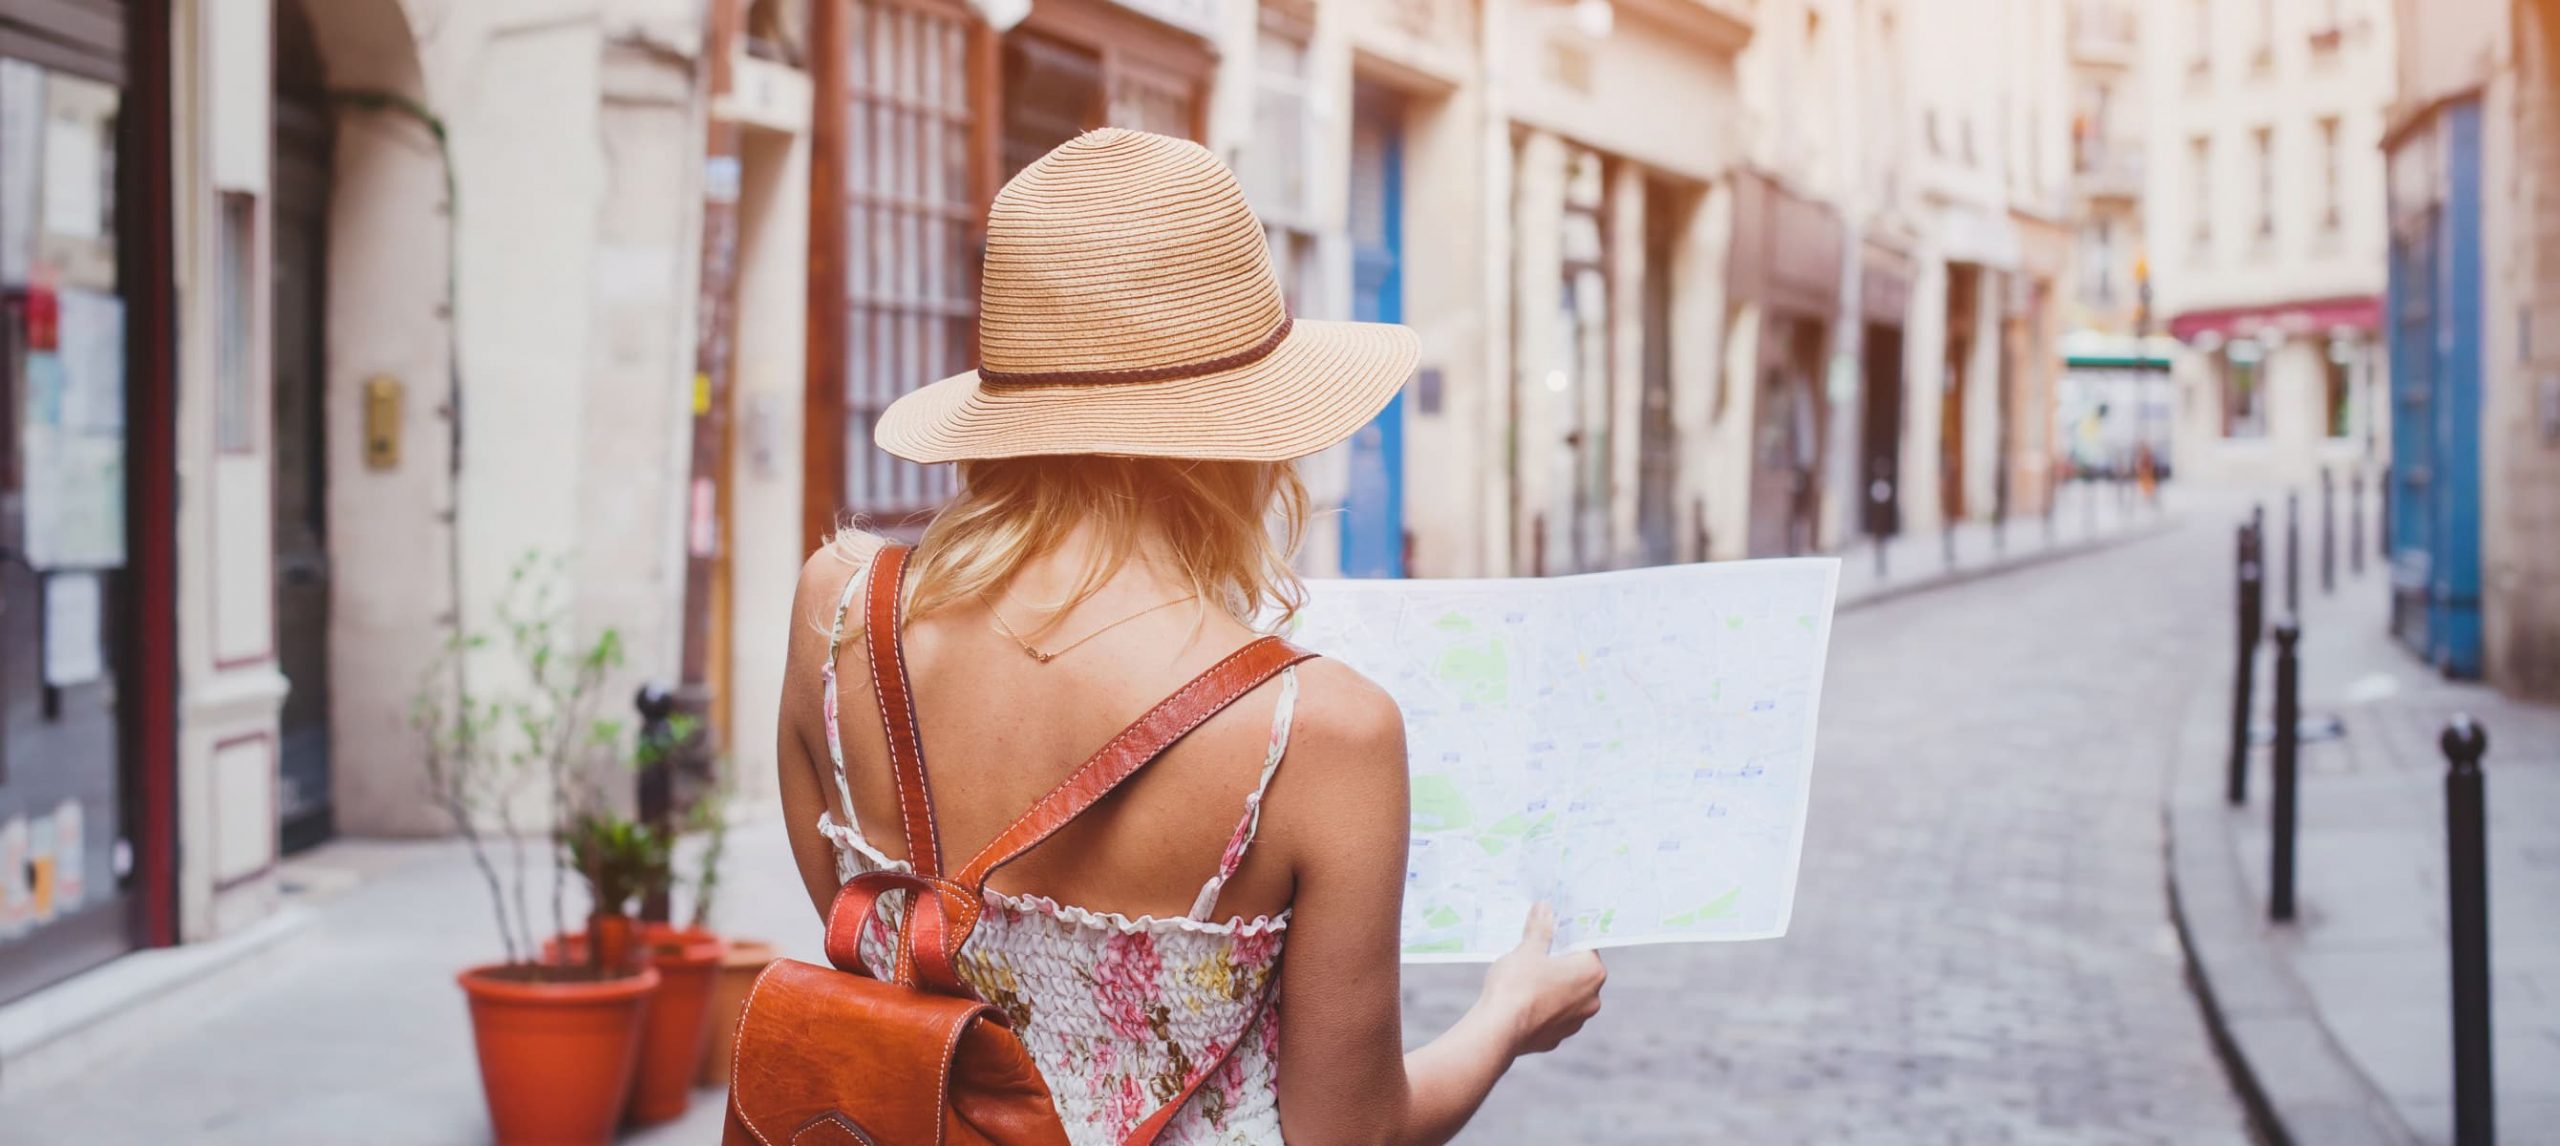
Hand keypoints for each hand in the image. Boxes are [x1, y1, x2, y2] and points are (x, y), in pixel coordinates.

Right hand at [1477, 902, 1605, 1055]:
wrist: (1499, 1030)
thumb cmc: (1516, 984)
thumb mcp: (1527, 949)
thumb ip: (1540, 928)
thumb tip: (1545, 909)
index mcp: (1591, 971)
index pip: (1585, 944)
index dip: (1565, 935)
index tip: (1548, 930)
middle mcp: (1592, 999)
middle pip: (1577, 971)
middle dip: (1557, 961)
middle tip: (1533, 952)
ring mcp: (1576, 1022)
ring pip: (1565, 995)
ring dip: (1550, 986)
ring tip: (1523, 979)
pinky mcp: (1557, 1037)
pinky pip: (1552, 1016)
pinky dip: (1540, 1008)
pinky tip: (1520, 1002)